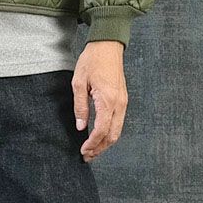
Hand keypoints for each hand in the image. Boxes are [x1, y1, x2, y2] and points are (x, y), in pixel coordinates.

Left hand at [71, 41, 127, 161]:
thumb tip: (80, 126)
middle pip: (113, 135)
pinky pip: (118, 122)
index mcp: (108, 100)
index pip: (101, 130)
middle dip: (100, 148)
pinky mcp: (123, 99)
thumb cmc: (92, 61)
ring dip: (105, 142)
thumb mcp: (79, 83)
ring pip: (117, 130)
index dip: (92, 144)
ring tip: (92, 150)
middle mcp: (119, 104)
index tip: (83, 151)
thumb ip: (80, 107)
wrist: (108, 45)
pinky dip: (110, 133)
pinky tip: (100, 136)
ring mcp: (123, 102)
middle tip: (87, 156)